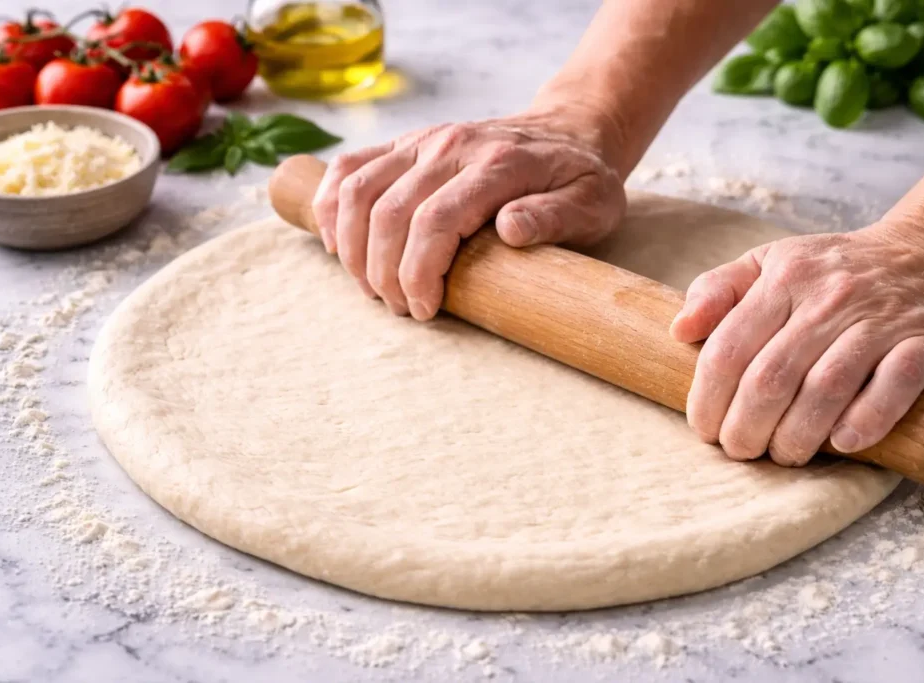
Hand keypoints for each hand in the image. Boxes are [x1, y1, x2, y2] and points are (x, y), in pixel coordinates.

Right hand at [311, 109, 625, 319]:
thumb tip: (510, 230)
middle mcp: (451, 145)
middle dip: (383, 273)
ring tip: (372, 288)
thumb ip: (556, 216)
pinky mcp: (405, 145)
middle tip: (401, 309)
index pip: (434, 220)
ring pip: (358, 190)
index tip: (424, 310)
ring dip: (352, 247)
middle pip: (388, 212)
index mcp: (496, 164)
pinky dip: (331, 206)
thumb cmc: (580, 179)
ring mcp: (422, 141)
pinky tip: (336, 243)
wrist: (567, 131)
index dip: (418, 273)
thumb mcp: (592, 203)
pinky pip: (349, 168)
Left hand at [669, 223, 923, 465]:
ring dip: (796, 435)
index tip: (704, 428)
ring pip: (825, 388)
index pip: (729, 347)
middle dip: (746, 427)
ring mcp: (881, 319)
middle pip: (771, 377)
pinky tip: (843, 443)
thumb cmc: (833, 272)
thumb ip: (717, 291)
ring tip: (784, 454)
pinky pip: (893, 387)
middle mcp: (829, 296)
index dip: (708, 398)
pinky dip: (865, 421)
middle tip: (740, 450)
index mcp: (783, 278)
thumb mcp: (768, 263)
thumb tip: (679, 330)